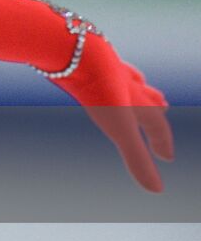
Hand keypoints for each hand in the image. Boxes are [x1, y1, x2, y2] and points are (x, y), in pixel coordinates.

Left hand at [49, 36, 173, 191]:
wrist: (76, 49)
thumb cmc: (99, 90)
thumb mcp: (119, 129)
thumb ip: (137, 159)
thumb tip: (157, 191)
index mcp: (137, 101)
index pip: (156, 124)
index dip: (161, 141)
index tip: (165, 158)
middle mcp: (126, 82)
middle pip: (147, 96)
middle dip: (155, 106)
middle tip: (164, 108)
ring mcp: (107, 66)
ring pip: (127, 75)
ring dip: (136, 83)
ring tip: (138, 84)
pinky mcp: (86, 55)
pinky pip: (100, 60)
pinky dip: (106, 65)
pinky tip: (96, 62)